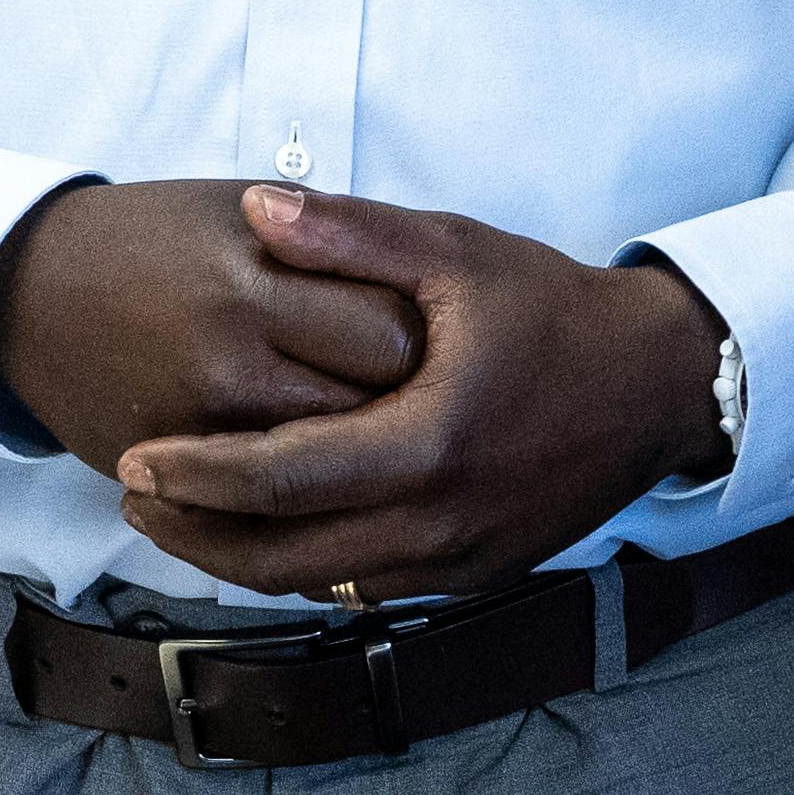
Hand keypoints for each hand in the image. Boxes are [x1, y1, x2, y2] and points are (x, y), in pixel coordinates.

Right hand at [0, 178, 418, 471]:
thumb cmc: (149, 239)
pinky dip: (301, 495)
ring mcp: (196, 423)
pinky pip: (261, 506)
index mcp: (256, 276)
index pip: (391, 332)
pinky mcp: (168, 469)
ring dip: (358, 460)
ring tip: (378, 438)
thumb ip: (329, 247)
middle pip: (368, 407)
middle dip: (409, 409)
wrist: (26, 287)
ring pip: (321, 469)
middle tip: (430, 401)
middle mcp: (230, 354)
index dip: (431, 344)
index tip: (443, 342)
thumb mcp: (240, 213)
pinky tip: (322, 476)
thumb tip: (424, 292)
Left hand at [105, 189, 722, 608]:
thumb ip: (353, 233)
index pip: (276, 479)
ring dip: (238, 561)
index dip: (193, 476)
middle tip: (134, 499)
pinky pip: (364, 588)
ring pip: (317, 586)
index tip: (135, 458)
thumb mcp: (457, 253)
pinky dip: (301, 567)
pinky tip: (264, 533)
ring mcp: (458, 561)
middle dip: (194, 534)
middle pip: (280, 558)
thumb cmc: (556, 312)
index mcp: (428, 443)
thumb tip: (258, 207)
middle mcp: (440, 521)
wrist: (659, 386)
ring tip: (178, 521)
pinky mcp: (473, 576)